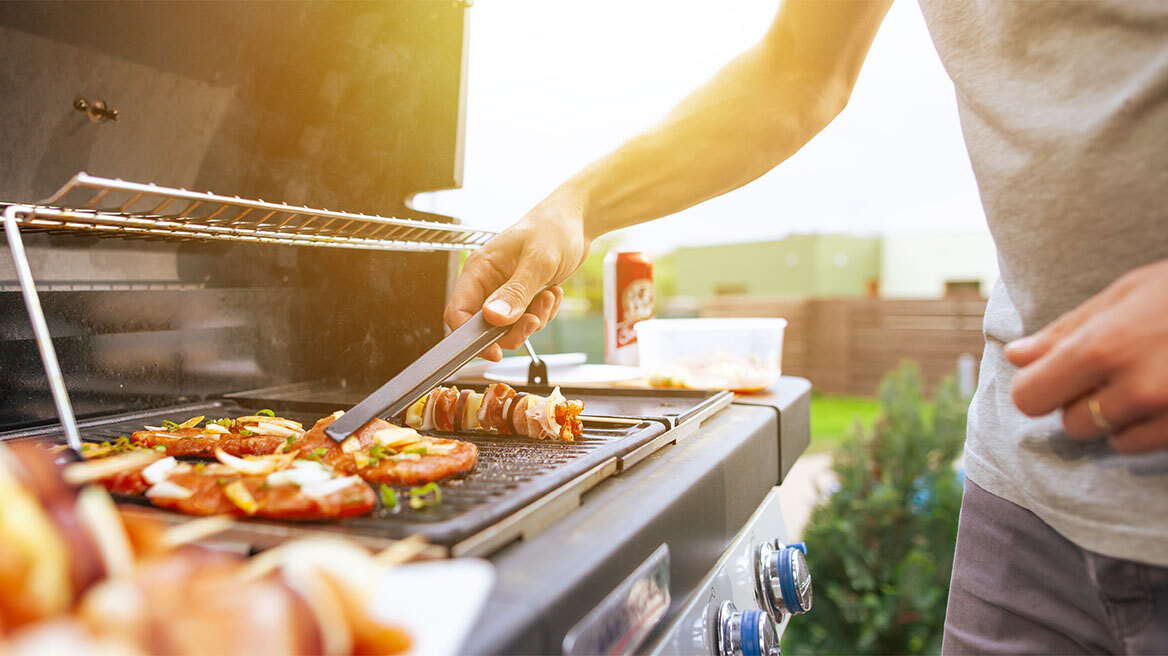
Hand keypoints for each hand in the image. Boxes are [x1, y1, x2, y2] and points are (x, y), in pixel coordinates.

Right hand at [444, 196, 589, 360]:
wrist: (578, 220)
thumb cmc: (554, 227)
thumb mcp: (537, 261)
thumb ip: (516, 292)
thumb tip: (494, 318)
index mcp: (479, 269)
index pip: (458, 313)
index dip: (471, 338)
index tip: (494, 350)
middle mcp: (488, 282)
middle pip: (485, 327)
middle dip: (513, 329)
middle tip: (534, 319)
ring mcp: (506, 290)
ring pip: (509, 327)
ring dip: (533, 319)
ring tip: (548, 296)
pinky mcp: (523, 296)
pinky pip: (527, 320)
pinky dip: (543, 313)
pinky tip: (552, 293)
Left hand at [1006, 258, 1167, 453]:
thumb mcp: (1125, 294)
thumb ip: (1066, 331)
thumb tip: (1016, 357)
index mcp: (1102, 348)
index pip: (1030, 397)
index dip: (1039, 387)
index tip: (1054, 374)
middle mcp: (1133, 388)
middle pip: (1070, 423)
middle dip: (1082, 401)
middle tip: (1114, 369)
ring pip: (1110, 440)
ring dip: (1117, 417)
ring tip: (1149, 377)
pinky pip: (1145, 447)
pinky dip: (1148, 428)